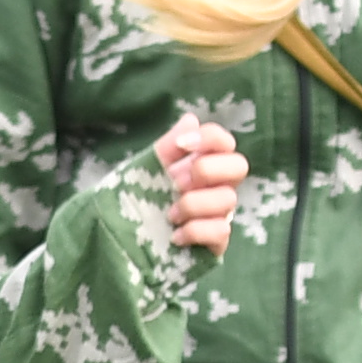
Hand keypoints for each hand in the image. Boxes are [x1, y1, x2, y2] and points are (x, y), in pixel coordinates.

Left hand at [150, 117, 246, 255]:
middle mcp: (216, 187)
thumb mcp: (147, 168)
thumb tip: (191, 119)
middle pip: (240, 166)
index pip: (223, 141)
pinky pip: (221, 231)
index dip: (208, 138)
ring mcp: (219, 215)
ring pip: (228, 199)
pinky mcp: (216, 244)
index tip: (181, 146)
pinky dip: (196, 231)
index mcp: (202, 164)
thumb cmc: (137, 201)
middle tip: (178, 183)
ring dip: (193, 204)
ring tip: (169, 214)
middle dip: (208, 170)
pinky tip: (175, 236)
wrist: (121, 242)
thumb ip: (169, 145)